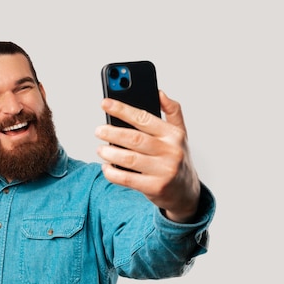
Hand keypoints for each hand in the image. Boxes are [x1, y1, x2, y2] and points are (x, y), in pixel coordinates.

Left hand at [95, 91, 200, 222]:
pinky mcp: (154, 188)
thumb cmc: (177, 158)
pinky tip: (106, 167)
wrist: (186, 192)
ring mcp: (164, 171)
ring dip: (110, 153)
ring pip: (129, 159)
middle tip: (98, 130)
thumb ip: (172, 111)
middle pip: (134, 139)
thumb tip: (159, 92)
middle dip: (112, 133)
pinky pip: (126, 179)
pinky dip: (112, 172)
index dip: (122, 109)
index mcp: (173, 134)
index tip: (104, 103)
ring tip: (100, 149)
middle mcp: (171, 152)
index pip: (144, 118)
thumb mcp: (180, 133)